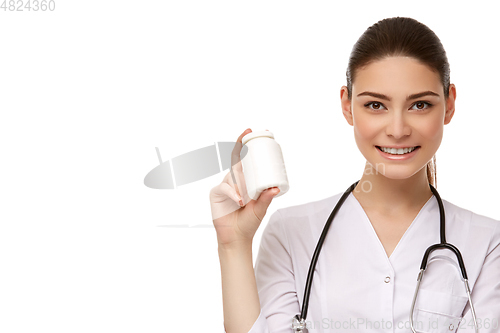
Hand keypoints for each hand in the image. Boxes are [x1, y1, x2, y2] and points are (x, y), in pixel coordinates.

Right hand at [209, 128, 279, 248]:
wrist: (236, 237)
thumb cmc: (249, 222)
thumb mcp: (261, 209)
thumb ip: (266, 199)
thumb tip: (276, 188)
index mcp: (245, 181)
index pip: (245, 160)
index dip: (245, 145)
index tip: (250, 131)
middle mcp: (234, 181)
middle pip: (236, 161)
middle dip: (241, 146)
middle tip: (247, 135)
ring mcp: (225, 186)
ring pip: (232, 175)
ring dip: (241, 183)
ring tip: (246, 197)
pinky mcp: (216, 194)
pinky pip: (224, 188)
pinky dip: (233, 193)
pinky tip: (239, 200)